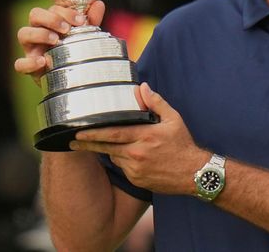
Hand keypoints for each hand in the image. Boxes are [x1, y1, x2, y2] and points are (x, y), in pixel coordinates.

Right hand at [14, 0, 106, 84]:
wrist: (70, 80)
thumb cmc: (74, 52)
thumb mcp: (83, 35)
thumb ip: (90, 20)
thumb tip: (99, 4)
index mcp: (51, 22)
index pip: (52, 8)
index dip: (65, 11)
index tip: (81, 19)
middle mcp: (38, 32)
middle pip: (34, 14)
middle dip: (51, 19)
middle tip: (67, 29)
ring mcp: (31, 49)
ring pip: (23, 33)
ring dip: (40, 34)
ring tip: (56, 40)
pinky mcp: (29, 67)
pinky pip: (19, 63)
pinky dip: (29, 62)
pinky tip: (42, 61)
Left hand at [70, 83, 208, 195]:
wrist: (195, 174)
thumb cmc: (183, 145)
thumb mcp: (173, 119)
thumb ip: (156, 102)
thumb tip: (142, 87)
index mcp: (145, 136)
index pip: (113, 133)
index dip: (93, 133)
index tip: (78, 132)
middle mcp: (138, 154)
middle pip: (107, 148)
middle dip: (88, 144)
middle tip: (73, 141)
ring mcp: (136, 169)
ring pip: (115, 157)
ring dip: (110, 151)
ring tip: (104, 145)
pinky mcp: (137, 180)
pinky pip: (124, 168)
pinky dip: (122, 161)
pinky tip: (128, 156)